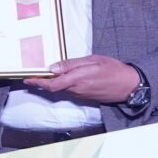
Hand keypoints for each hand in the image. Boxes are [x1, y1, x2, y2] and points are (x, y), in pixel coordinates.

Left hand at [23, 54, 141, 105]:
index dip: (38, 83)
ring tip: (45, 74)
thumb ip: (72, 64)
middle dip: (42, 82)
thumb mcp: (92, 60)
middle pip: (54, 88)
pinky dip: (63, 85)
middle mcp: (77, 89)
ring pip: (62, 89)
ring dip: (52, 83)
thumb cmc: (113, 69)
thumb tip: (53, 68)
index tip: (27, 79)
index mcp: (78, 79)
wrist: (129, 85)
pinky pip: (70, 91)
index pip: (52, 84)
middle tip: (33, 75)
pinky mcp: (86, 97)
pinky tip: (62, 78)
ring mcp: (81, 95)